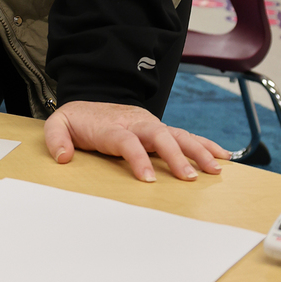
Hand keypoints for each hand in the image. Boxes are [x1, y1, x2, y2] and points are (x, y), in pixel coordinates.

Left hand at [44, 100, 230, 181]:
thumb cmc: (77, 120)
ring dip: (198, 150)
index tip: (148, 179)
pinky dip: (204, 144)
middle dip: (176, 156)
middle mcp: (135, 122)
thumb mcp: (59, 124)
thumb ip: (57, 138)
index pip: (126, 140)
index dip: (138, 158)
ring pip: (177, 134)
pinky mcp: (159, 129)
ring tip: (215, 169)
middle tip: (190, 178)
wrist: (88, 102)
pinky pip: (184, 135)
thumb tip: (63, 156)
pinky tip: (223, 157)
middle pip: (158, 135)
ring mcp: (150, 124)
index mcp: (111, 125)